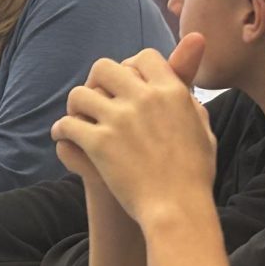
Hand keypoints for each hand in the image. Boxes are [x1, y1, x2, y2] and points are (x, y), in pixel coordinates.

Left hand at [51, 36, 213, 223]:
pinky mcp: (98, 142)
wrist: (178, 208)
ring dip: (75, 105)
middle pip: (105, 68)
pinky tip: (63, 137)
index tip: (123, 83)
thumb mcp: (204, 130)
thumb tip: (181, 87)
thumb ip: (191, 102)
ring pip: (80, 93)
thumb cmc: (195, 175)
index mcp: (172, 91)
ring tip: (76, 118)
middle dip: (96, 81)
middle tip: (93, 98)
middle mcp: (144, 98)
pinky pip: (67, 124)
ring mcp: (119, 119)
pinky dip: (60, 130)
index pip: (144, 57)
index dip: (130, 67)